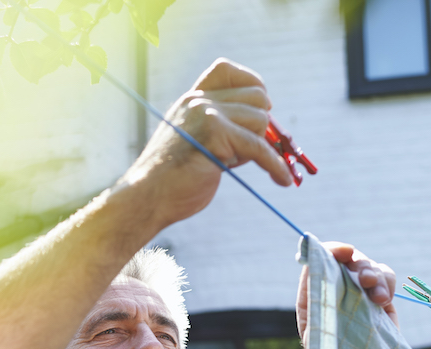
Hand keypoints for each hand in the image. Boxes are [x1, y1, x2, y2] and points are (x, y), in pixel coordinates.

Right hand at [118, 58, 291, 230]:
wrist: (148, 198)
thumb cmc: (172, 179)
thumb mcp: (195, 142)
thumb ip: (221, 128)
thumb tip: (264, 125)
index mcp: (191, 99)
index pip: (227, 69)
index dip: (251, 85)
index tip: (259, 109)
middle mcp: (198, 100)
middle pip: (256, 97)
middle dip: (260, 126)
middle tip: (245, 149)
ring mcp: (206, 114)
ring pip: (261, 121)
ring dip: (257, 148)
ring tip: (231, 164)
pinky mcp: (216, 135)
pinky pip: (260, 148)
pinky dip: (276, 166)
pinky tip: (282, 180)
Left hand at [296, 242, 397, 348]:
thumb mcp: (315, 331)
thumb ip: (315, 300)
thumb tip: (317, 268)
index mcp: (316, 291)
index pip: (322, 259)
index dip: (333, 250)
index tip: (346, 252)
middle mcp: (338, 287)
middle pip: (350, 259)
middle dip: (360, 265)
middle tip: (366, 281)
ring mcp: (360, 292)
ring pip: (371, 267)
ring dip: (377, 276)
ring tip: (379, 298)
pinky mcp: (381, 299)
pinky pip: (387, 279)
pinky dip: (388, 284)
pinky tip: (384, 300)